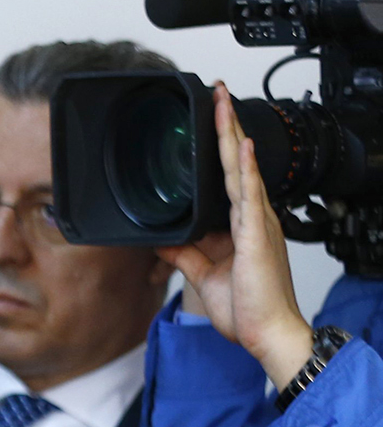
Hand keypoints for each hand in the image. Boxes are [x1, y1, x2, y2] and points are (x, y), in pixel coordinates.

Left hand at [157, 82, 312, 385]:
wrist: (266, 334)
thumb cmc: (246, 308)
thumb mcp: (202, 274)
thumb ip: (181, 254)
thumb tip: (159, 239)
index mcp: (242, 224)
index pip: (230, 175)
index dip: (223, 145)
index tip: (214, 118)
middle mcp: (252, 216)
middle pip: (237, 161)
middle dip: (226, 125)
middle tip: (217, 92)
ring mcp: (256, 222)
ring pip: (241, 168)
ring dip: (231, 133)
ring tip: (223, 102)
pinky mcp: (256, 234)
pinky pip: (250, 194)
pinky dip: (246, 168)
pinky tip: (242, 145)